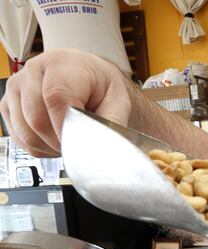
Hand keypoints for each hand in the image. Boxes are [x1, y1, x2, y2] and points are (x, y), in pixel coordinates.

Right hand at [0, 48, 131, 157]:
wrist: (90, 79)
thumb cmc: (101, 86)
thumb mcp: (118, 101)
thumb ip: (110, 122)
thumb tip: (102, 146)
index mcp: (63, 63)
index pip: (56, 97)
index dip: (66, 127)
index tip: (79, 143)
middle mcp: (34, 71)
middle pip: (36, 119)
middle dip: (60, 141)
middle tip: (79, 145)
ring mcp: (17, 87)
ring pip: (25, 132)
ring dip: (49, 147)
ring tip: (69, 141)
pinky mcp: (8, 105)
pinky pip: (18, 138)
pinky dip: (38, 147)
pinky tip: (54, 141)